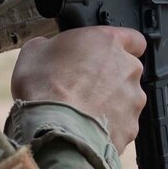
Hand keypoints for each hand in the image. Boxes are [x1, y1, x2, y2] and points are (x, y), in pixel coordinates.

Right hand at [11, 26, 147, 150]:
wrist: (53, 129)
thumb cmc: (44, 88)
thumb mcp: (34, 51)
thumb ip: (52, 45)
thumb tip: (48, 50)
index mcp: (108, 42)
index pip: (133, 39)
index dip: (121, 47)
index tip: (106, 56)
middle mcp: (128, 68)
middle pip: (127, 71)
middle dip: (110, 79)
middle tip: (83, 88)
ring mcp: (133, 100)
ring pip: (126, 100)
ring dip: (110, 104)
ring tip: (83, 113)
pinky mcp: (130, 127)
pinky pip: (122, 125)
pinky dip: (108, 127)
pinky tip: (87, 129)